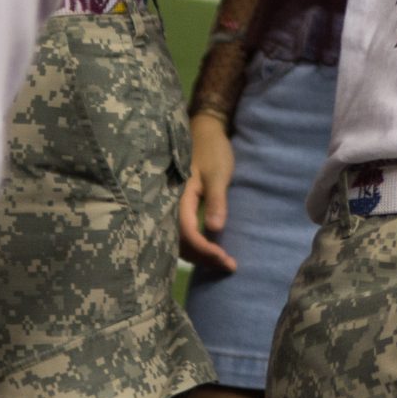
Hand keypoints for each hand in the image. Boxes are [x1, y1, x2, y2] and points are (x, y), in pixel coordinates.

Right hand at [176, 110, 238, 272]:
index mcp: (177, 197)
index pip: (187, 233)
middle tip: (227, 265)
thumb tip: (215, 230)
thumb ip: (216, 201)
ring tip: (220, 261)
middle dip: (202, 257)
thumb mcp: (218, 174)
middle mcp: (169, 204)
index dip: (204, 250)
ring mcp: (171, 205)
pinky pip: (181, 231)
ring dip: (198, 254)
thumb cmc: (213, 150)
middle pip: (179, 242)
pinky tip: (208, 248)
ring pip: (178, 240)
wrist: (205, 131)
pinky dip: (194, 244)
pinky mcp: (177, 206)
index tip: (225, 259)